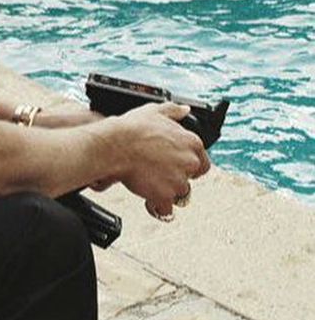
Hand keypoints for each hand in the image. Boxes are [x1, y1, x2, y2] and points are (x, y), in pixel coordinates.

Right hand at [110, 102, 209, 218]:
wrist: (116, 146)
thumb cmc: (133, 129)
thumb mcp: (155, 111)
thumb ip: (174, 111)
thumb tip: (185, 110)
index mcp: (192, 142)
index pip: (202, 164)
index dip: (187, 168)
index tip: (175, 168)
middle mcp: (190, 162)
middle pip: (188, 180)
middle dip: (174, 180)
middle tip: (155, 174)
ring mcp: (179, 180)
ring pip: (177, 195)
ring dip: (164, 192)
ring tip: (147, 184)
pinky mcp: (165, 195)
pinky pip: (165, 209)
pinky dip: (156, 206)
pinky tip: (147, 199)